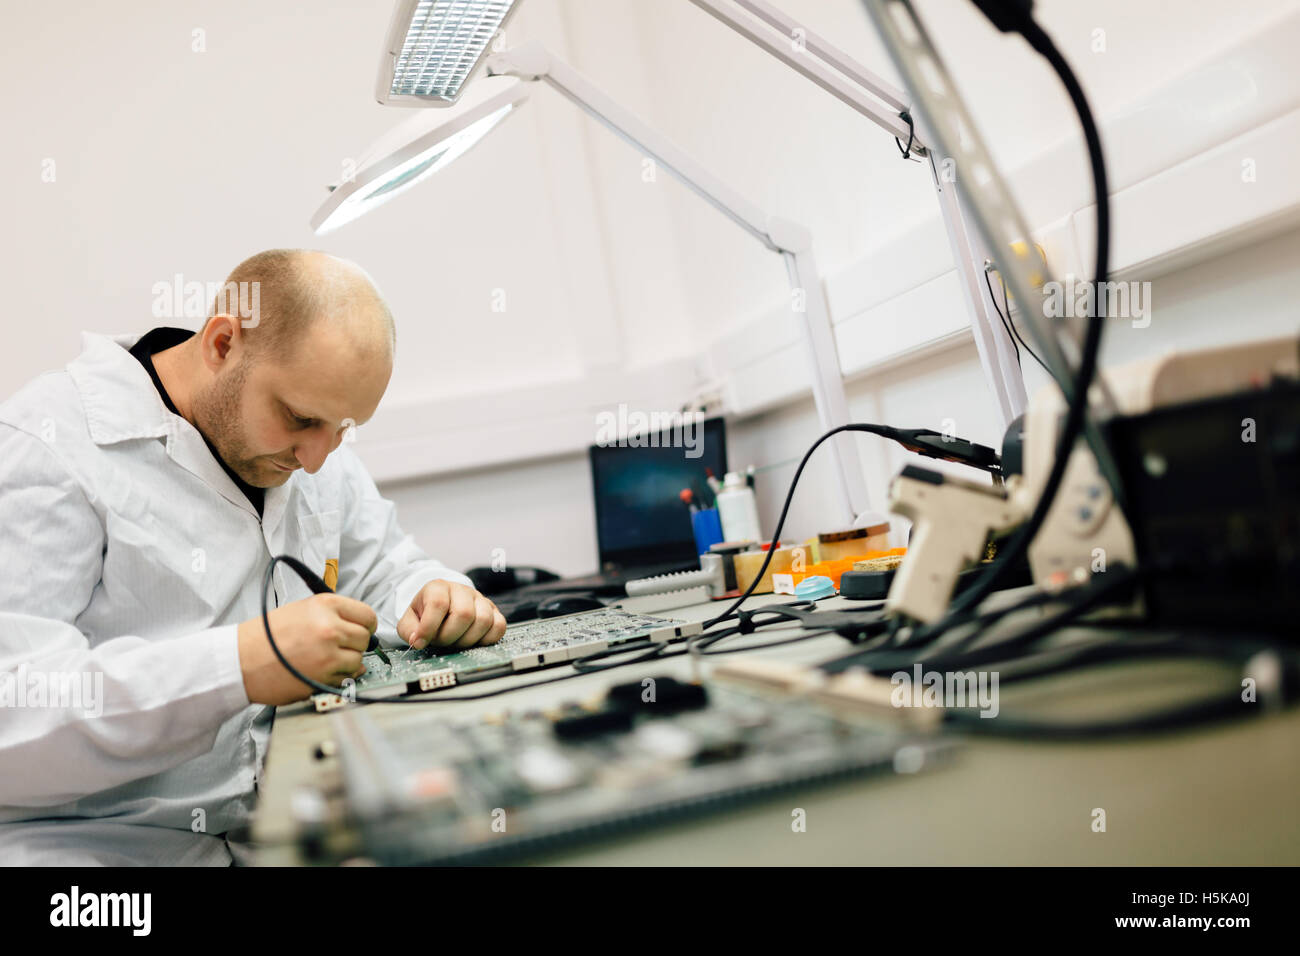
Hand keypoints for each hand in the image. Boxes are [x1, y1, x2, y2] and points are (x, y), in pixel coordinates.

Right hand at [237, 593, 377, 704]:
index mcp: (326, 605)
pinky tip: (321, 671)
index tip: (361, 630)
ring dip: (347, 662)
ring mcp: (329, 654)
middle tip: (338, 647)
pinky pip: (346, 678)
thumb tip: (356, 626)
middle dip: (355, 644)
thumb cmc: (264, 636)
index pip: (367, 615)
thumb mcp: (301, 609)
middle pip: (365, 638)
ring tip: (324, 660)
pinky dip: (339, 677)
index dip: (365, 625)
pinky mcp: (324, 677)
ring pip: (358, 660)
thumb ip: (331, 614)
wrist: (240, 660)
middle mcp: (330, 627)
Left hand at [398, 579, 505, 651]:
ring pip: (483, 620)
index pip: (438, 604)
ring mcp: (480, 600)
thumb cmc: (425, 613)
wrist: (440, 604)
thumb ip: (408, 630)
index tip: (421, 642)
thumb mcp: (409, 619)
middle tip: (440, 641)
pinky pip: (499, 626)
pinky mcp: (494, 611)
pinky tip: (472, 641)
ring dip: (467, 640)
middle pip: (464, 614)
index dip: (429, 627)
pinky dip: (486, 639)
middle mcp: (462, 590)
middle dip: (449, 636)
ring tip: (455, 641)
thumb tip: (418, 640)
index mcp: (438, 587)